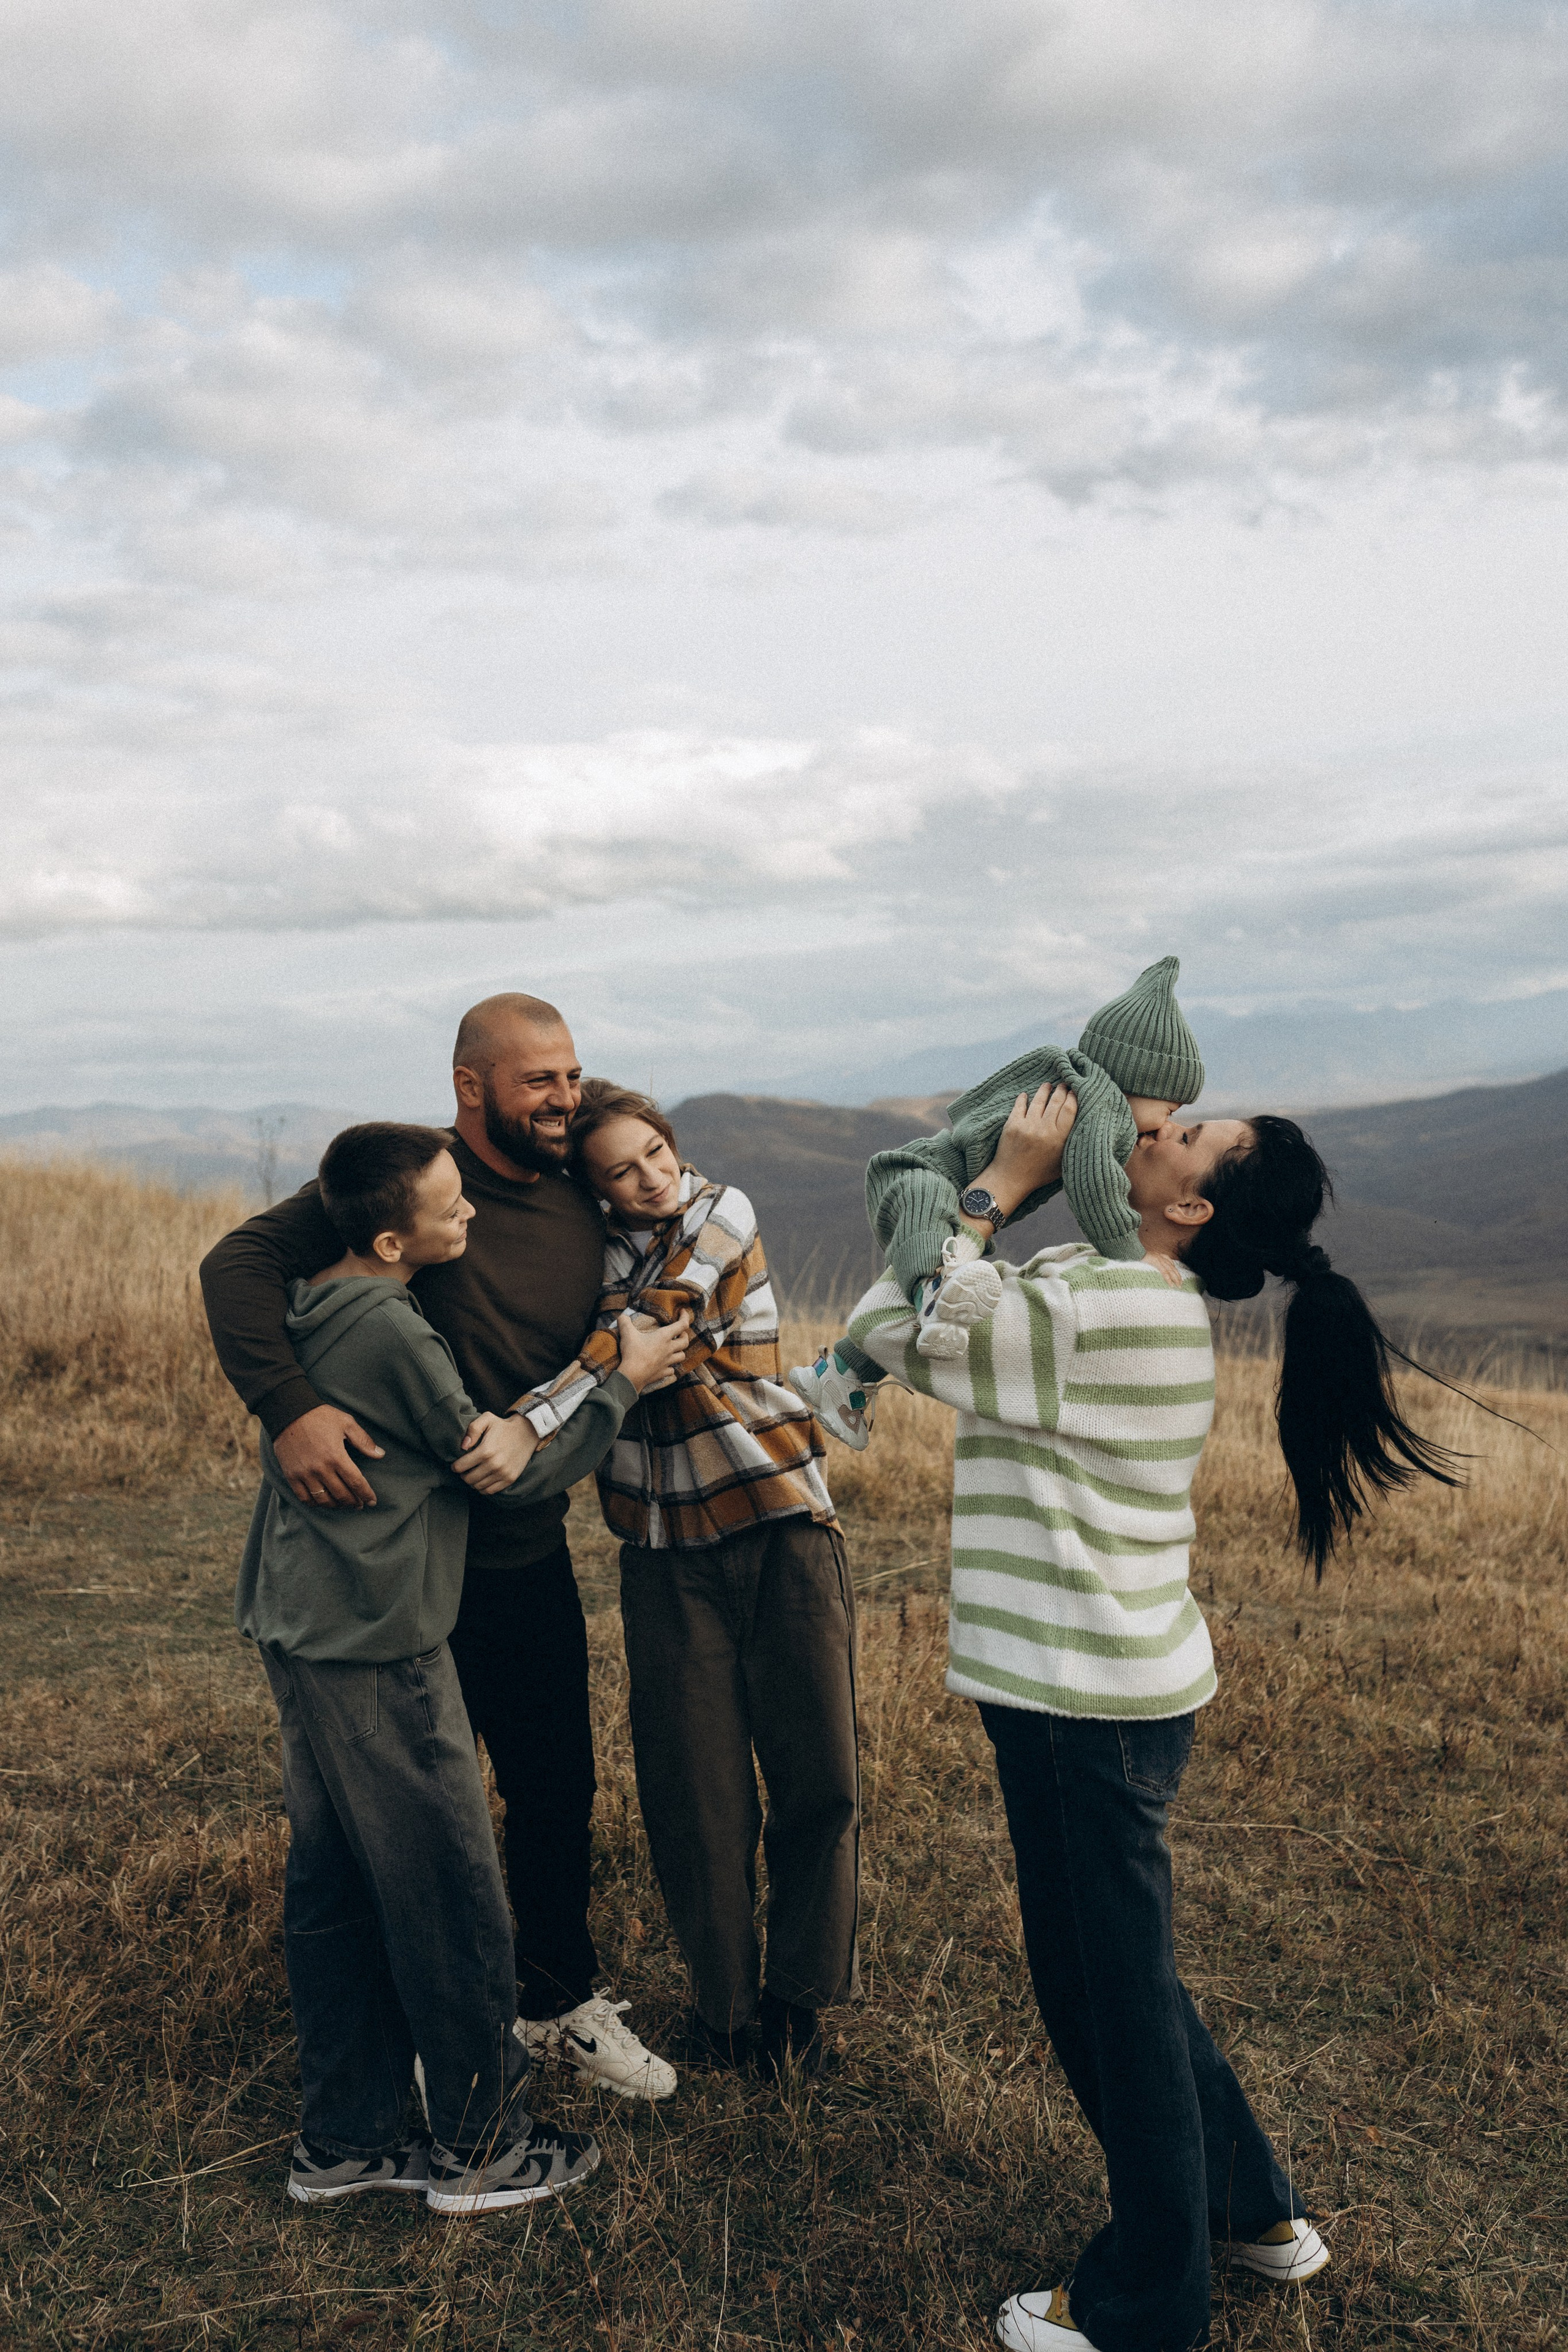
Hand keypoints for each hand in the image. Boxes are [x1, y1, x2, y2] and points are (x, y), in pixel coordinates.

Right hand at [274, 1405, 384, 1508]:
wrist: (288, 1413)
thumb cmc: (320, 1416)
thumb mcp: (346, 1422)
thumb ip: (363, 1440)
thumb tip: (380, 1454)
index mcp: (337, 1456)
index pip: (356, 1482)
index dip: (366, 1494)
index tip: (372, 1501)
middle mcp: (321, 1468)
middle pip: (341, 1494)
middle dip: (353, 1502)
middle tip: (359, 1504)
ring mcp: (304, 1474)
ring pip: (323, 1500)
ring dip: (336, 1505)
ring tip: (342, 1503)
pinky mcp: (291, 1475)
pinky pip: (304, 1497)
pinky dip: (314, 1503)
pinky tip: (322, 1501)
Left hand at [452, 1411, 538, 1494]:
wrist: (527, 1433)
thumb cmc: (503, 1427)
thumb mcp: (487, 1419)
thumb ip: (472, 1429)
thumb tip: (463, 1446)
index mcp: (486, 1451)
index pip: (461, 1467)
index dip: (455, 1466)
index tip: (456, 1465)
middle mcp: (494, 1464)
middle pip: (468, 1479)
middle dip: (463, 1475)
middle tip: (464, 1470)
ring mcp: (503, 1473)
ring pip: (478, 1486)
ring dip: (472, 1482)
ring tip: (473, 1474)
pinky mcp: (510, 1479)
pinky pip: (490, 1491)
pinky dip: (483, 1488)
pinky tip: (483, 1479)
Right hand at [617, 1309, 691, 1392]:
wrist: (632, 1375)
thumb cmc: (632, 1353)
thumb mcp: (627, 1334)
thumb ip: (624, 1322)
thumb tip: (622, 1316)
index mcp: (664, 1337)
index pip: (682, 1325)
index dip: (685, 1317)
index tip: (682, 1312)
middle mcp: (669, 1349)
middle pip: (685, 1341)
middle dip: (685, 1335)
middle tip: (681, 1332)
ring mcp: (667, 1362)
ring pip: (682, 1356)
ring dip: (680, 1351)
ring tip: (675, 1349)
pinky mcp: (663, 1373)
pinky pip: (672, 1370)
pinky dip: (671, 1367)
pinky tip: (666, 1366)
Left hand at [976, 1082, 1077, 1214]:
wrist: (1011, 1179)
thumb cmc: (1039, 1174)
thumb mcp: (1062, 1163)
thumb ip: (1071, 1144)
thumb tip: (1081, 1125)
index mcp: (1059, 1139)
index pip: (1070, 1110)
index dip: (1073, 1097)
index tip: (1075, 1091)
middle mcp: (1044, 1130)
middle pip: (1056, 1101)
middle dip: (1061, 1090)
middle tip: (1063, 1085)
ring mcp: (1027, 1126)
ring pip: (1039, 1100)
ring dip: (1044, 1090)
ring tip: (1048, 1085)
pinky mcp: (1012, 1124)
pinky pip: (1020, 1105)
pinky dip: (1023, 1098)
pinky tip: (1026, 1095)